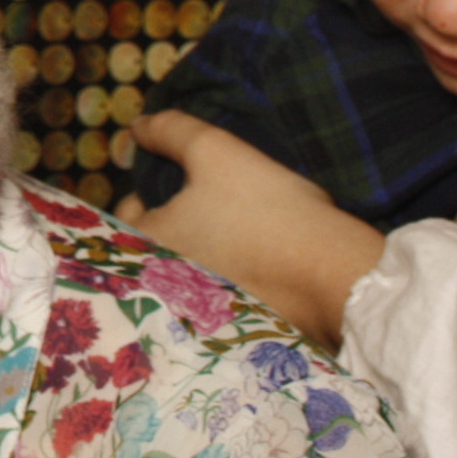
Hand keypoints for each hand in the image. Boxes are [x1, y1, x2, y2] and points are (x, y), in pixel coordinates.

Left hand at [128, 110, 386, 346]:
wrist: (330, 272)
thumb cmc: (265, 208)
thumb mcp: (215, 150)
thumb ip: (170, 132)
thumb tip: (137, 127)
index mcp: (148, 245)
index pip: (125, 218)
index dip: (145, 196)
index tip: (172, 187)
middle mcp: (161, 287)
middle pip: (151, 249)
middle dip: (169, 228)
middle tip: (201, 208)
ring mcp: (195, 314)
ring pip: (182, 273)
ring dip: (196, 253)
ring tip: (227, 232)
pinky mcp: (229, 330)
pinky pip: (212, 297)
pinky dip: (223, 279)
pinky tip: (250, 262)